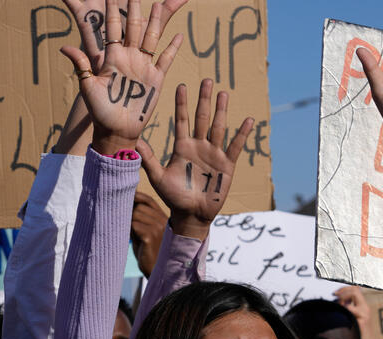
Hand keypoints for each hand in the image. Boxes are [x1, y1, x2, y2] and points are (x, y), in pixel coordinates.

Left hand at [60, 0, 182, 154]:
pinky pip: (165, 59)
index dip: (113, 11)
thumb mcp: (88, 86)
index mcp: (111, 57)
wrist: (116, 130)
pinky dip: (172, 48)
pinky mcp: (155, 78)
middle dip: (135, 9)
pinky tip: (178, 36)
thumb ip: (81, 65)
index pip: (113, 28)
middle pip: (133, 28)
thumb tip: (63, 47)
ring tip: (157, 4)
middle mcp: (128, 58)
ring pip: (151, 38)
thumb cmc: (99, 111)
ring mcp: (143, 67)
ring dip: (155, 22)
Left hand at [130, 192, 166, 276]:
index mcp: (163, 218)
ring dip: (128, 223)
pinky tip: (132, 239)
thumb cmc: (147, 252)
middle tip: (126, 226)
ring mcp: (158, 228)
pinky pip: (134, 224)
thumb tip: (124, 203)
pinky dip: (129, 230)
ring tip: (130, 234)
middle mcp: (162, 221)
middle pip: (139, 207)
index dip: (137, 197)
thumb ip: (139, 219)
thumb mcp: (145, 232)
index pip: (149, 200)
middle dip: (129, 213)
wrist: (154, 271)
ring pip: (135, 214)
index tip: (124, 198)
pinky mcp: (151, 236)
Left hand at [136, 80, 252, 239]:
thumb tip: (135, 142)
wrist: (190, 215)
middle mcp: (198, 146)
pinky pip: (235, 146)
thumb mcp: (158, 177)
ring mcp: (213, 154)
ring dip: (221, 111)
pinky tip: (248, 120)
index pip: (182, 120)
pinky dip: (241, 134)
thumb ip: (148, 159)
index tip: (181, 85)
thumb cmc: (173, 197)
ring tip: (223, 93)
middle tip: (207, 80)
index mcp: (182, 147)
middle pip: (202, 118)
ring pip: (218, 127)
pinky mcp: (226, 165)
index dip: (182, 104)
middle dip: (204, 100)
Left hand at [334, 285, 376, 338]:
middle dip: (343, 291)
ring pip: (353, 298)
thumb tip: (337, 301)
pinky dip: (344, 310)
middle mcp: (365, 308)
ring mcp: (364, 314)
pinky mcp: (362, 321)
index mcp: (363, 306)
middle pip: (355, 290)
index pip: (356, 289)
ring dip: (343, 300)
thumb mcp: (353, 318)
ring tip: (339, 308)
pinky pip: (351, 310)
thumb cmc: (359, 333)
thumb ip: (348, 308)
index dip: (345, 288)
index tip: (335, 293)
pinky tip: (341, 315)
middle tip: (335, 296)